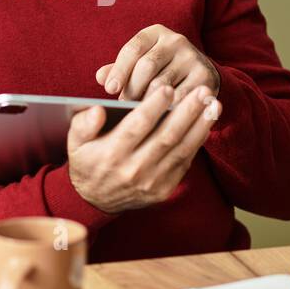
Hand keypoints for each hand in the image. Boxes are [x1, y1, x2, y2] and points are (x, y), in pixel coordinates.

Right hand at [66, 84, 221, 214]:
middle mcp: (133, 170)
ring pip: (180, 150)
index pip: (137, 127)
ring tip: (214, 104)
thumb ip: (83, 124)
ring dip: (200, 126)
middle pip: (166, 137)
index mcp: (112, 154)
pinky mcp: (164, 190)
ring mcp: (151, 183)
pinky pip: (184, 163)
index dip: (154, 107)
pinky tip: (206, 124)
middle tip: (203, 91)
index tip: (167, 87)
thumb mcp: (75, 142)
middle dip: (187, 112)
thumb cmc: (88, 161)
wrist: (94, 201)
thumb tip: (97, 109)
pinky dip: (197, 142)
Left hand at [95, 24, 219, 105]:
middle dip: (132, 88)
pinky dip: (166, 108)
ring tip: (137, 113)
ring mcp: (192, 57)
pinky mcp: (205, 76)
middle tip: (123, 105)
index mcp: (156, 33)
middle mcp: (176, 40)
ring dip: (146, 101)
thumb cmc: (162, 70)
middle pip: (147, 66)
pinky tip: (158, 116)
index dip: (119, 69)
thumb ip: (120, 69)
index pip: (133, 48)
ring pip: (162, 84)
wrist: (202, 74)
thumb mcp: (141, 63)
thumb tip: (101, 76)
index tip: (109, 88)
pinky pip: (180, 97)